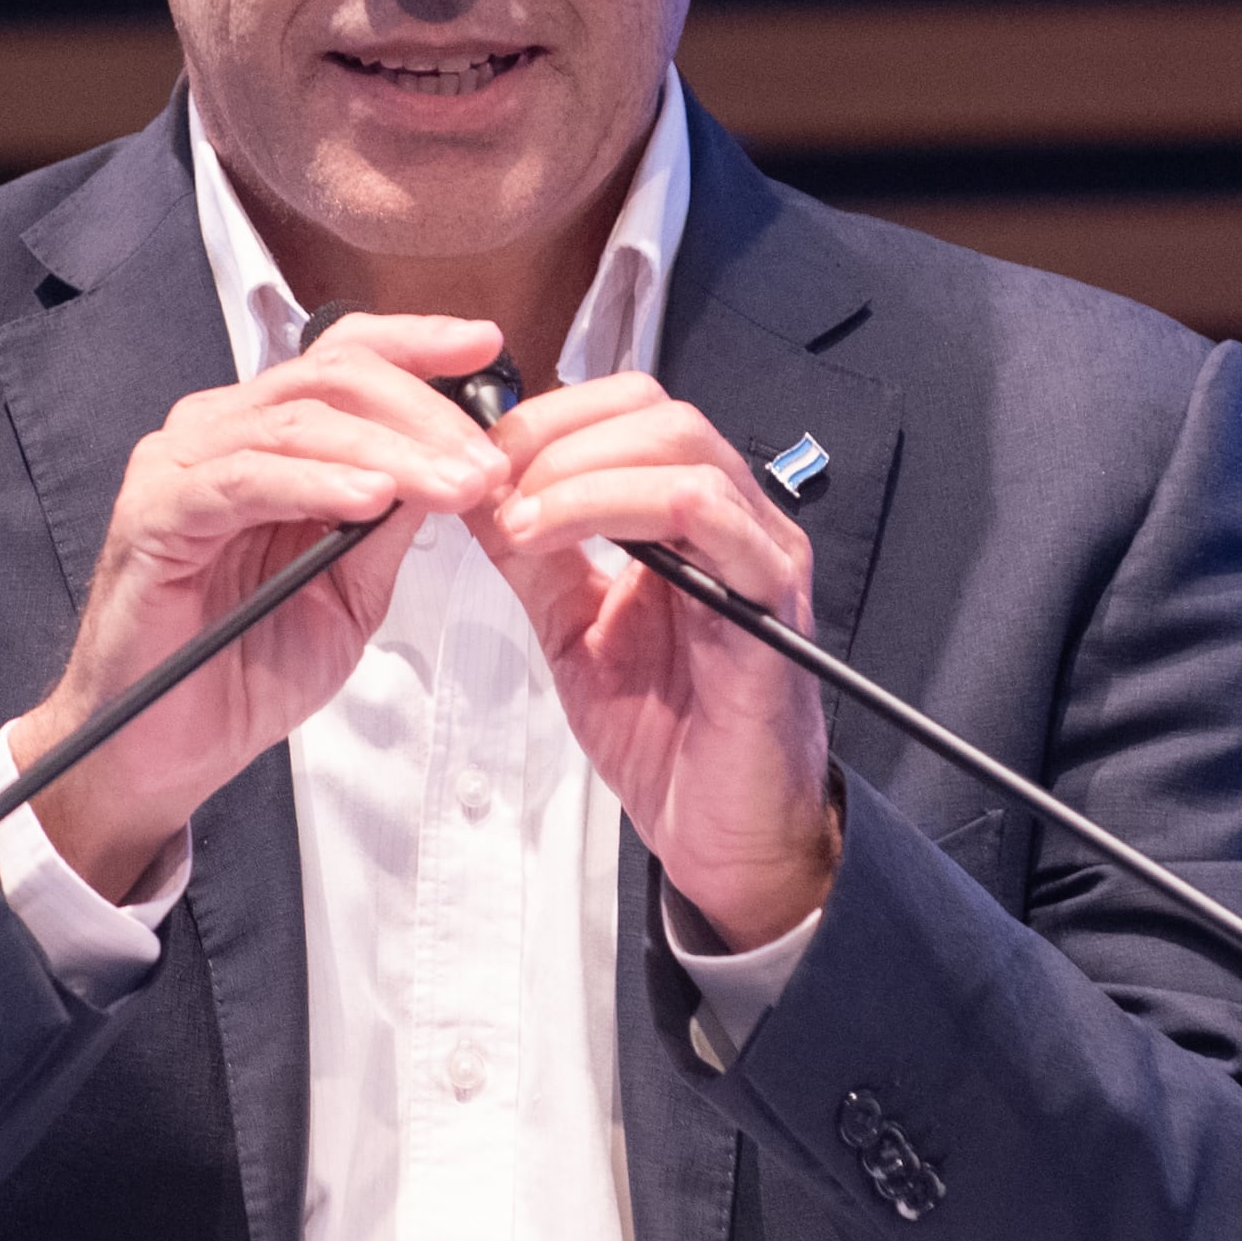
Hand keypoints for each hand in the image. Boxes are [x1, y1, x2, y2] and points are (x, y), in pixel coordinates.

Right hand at [9, 313, 511, 896]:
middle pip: (329, 379)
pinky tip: (371, 498)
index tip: (485, 347)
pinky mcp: (154, 514)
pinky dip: (315, 483)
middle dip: (422, 414)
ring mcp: (177, 467)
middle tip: (486, 463)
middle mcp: (215, 434)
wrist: (162, 750)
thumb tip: (460, 462)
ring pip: (297, 423)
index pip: (340, 359)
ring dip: (389, 452)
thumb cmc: (242, 668)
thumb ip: (391, 523)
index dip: (415, 345)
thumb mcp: (349, 588)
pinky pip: (246, 480)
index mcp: (260, 438)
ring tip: (454, 486)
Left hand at [469, 372, 839, 947]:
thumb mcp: (572, 628)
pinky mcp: (769, 598)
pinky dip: (613, 505)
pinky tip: (550, 538)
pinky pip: (702, 513)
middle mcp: (737, 519)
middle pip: (654, 409)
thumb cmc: (665, 737)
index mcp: (693, 517)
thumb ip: (534, 558)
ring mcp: (761, 552)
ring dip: (578, 468)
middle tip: (487, 479)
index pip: (628, 413)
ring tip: (516, 517)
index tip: (473, 457)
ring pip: (679, 447)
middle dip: (555, 432)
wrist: (720, 831)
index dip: (546, 419)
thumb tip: (475, 491)